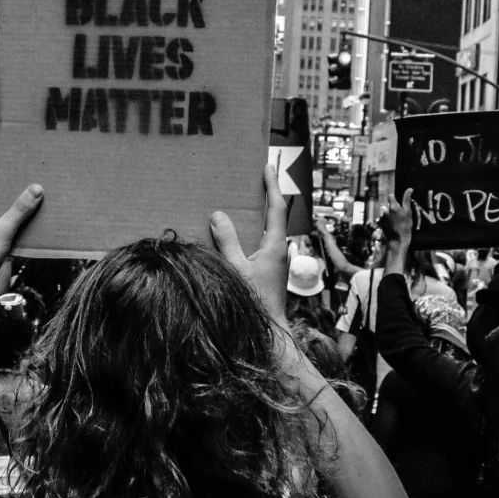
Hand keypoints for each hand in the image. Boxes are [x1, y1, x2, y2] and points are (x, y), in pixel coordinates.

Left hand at [0, 173, 41, 282]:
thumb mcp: (3, 229)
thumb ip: (20, 209)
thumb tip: (36, 189)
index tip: (11, 169)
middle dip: (8, 191)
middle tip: (27, 184)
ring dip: (12, 210)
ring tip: (32, 202)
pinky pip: (1, 228)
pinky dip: (13, 225)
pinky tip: (29, 225)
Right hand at [210, 158, 289, 320]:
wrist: (270, 329)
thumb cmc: (254, 301)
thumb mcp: (236, 269)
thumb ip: (227, 242)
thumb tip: (218, 216)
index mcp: (275, 245)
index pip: (276, 208)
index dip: (272, 185)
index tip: (268, 167)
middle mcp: (280, 249)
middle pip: (276, 215)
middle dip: (268, 195)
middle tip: (259, 178)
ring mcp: (278, 260)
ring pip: (271, 230)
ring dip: (262, 214)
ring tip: (249, 202)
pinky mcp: (273, 269)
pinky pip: (265, 242)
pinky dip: (257, 230)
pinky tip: (244, 234)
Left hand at [381, 198, 414, 272]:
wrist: (397, 240)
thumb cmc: (406, 226)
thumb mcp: (408, 212)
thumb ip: (407, 200)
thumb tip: (410, 189)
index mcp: (393, 206)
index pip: (390, 196)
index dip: (394, 199)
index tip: (398, 204)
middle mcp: (385, 210)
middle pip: (387, 205)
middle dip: (391, 208)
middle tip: (398, 216)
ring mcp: (381, 217)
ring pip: (384, 212)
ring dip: (388, 215)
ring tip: (395, 222)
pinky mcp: (379, 223)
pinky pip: (381, 219)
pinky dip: (385, 221)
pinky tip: (391, 226)